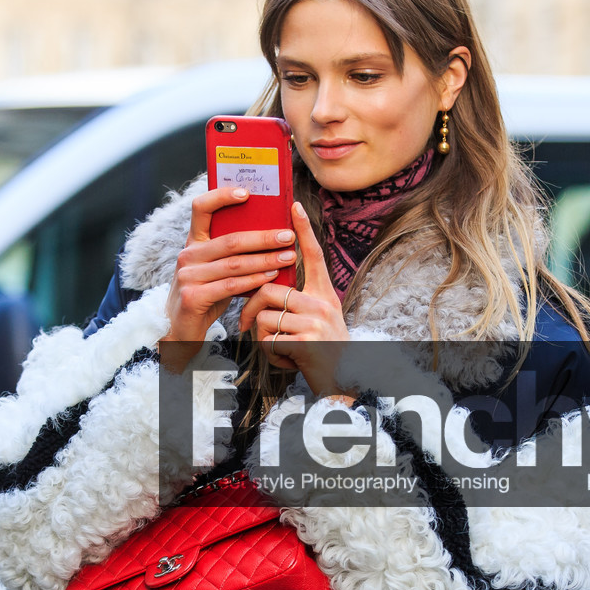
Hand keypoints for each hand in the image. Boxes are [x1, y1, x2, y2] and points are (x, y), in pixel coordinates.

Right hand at [159, 187, 297, 373]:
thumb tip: (270, 233)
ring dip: (265, 260)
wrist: (180, 330)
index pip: (201, 208)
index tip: (248, 192)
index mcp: (193, 242)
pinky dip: (253, 281)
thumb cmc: (205, 296)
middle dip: (263, 237)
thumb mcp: (215, 270)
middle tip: (288, 236)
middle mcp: (187, 255)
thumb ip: (231, 253)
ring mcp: (187, 276)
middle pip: (230, 239)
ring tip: (288, 257)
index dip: (222, 195)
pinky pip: (230, 286)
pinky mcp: (192, 297)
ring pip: (234, 263)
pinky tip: (271, 278)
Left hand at [238, 201, 351, 397]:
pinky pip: (268, 340)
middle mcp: (323, 302)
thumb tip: (265, 292)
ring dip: (262, 338)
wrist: (342, 385)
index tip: (294, 205)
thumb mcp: (315, 322)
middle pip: (269, 290)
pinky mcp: (306, 341)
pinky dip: (271, 354)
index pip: (313, 255)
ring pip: (264, 318)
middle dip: (251, 310)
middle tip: (247, 326)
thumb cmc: (322, 353)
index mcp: (324, 294)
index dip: (303, 230)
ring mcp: (316, 321)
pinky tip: (288, 361)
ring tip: (280, 348)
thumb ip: (296, 303)